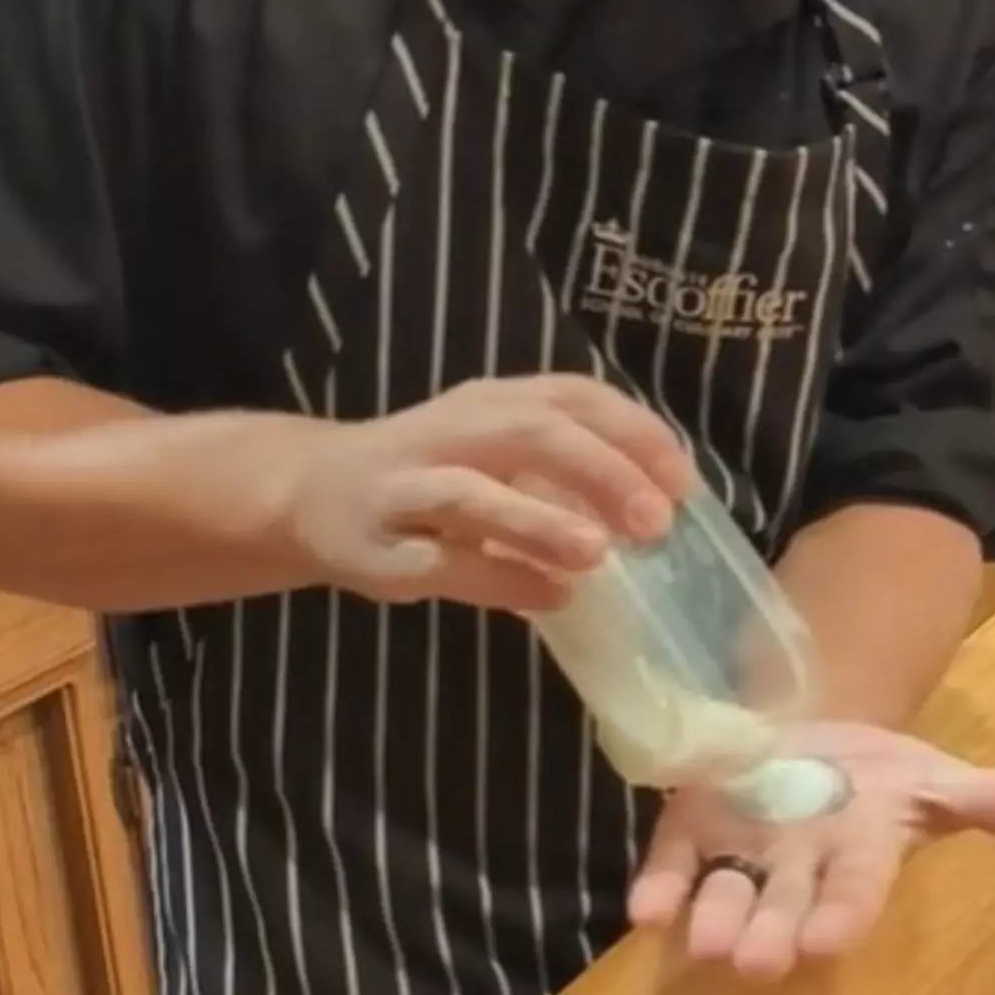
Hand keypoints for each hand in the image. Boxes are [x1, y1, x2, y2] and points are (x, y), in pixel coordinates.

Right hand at [288, 374, 694, 610]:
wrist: (310, 491)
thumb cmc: (434, 472)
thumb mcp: (500, 451)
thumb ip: (569, 469)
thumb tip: (662, 508)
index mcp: (495, 399)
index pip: (574, 396)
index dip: (634, 432)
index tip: (684, 482)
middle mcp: (453, 428)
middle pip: (530, 431)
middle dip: (599, 471)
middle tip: (654, 522)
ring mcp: (408, 483)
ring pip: (472, 494)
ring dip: (538, 521)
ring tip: (597, 555)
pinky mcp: (376, 544)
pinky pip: (441, 561)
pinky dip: (498, 578)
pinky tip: (549, 598)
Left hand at [629, 720, 994, 981]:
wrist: (810, 735)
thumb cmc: (879, 775)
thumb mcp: (941, 778)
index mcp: (859, 852)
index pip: (855, 889)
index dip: (844, 911)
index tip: (832, 936)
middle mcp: (797, 863)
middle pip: (784, 905)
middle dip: (771, 933)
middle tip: (756, 961)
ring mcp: (742, 846)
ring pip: (726, 893)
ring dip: (714, 917)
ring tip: (703, 941)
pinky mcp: (695, 823)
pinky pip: (676, 860)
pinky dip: (661, 883)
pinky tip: (643, 908)